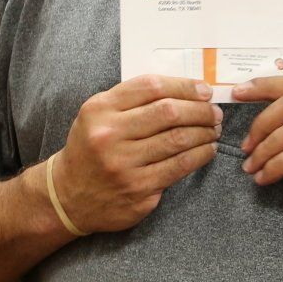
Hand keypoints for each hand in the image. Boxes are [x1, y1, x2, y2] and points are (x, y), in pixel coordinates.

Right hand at [53, 74, 223, 232]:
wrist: (68, 196)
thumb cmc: (90, 148)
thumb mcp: (97, 115)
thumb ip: (131, 99)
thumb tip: (184, 89)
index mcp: (99, 109)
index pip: (151, 87)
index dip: (184, 86)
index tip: (204, 90)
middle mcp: (109, 135)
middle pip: (169, 112)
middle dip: (200, 110)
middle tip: (214, 112)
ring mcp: (124, 165)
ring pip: (178, 140)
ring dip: (204, 132)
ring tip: (213, 129)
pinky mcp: (139, 190)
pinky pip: (179, 167)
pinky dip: (200, 155)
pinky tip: (207, 150)